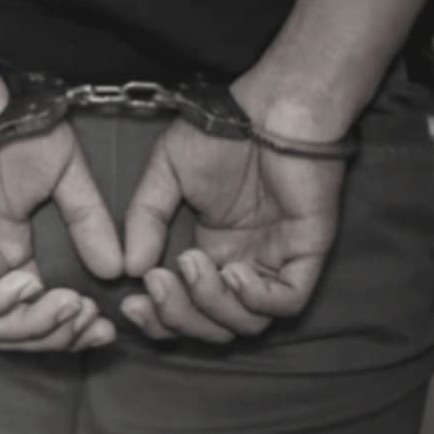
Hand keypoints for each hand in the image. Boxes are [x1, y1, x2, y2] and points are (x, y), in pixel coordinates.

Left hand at [0, 65, 123, 351]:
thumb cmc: (12, 125)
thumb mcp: (66, 178)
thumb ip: (87, 223)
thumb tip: (114, 270)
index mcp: (7, 248)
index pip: (33, 311)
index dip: (68, 328)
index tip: (107, 325)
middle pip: (11, 330)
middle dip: (55, 336)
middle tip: (91, 322)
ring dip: (33, 326)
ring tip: (68, 305)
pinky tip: (30, 284)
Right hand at [119, 79, 345, 342]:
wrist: (269, 107)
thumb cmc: (220, 133)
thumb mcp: (164, 174)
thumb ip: (145, 219)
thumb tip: (128, 269)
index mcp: (209, 252)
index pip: (184, 310)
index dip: (157, 318)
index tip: (128, 303)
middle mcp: (241, 264)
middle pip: (212, 327)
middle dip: (178, 316)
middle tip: (157, 280)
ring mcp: (274, 261)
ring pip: (247, 323)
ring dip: (211, 305)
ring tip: (191, 262)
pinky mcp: (306, 252)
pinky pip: (287, 302)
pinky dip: (256, 299)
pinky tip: (231, 271)